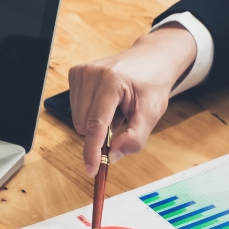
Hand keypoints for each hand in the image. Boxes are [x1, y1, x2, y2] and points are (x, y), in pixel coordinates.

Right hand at [69, 23, 196, 176]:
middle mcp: (92, 73)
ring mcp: (81, 72)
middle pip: (83, 125)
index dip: (92, 151)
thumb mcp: (151, 114)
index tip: (91, 170)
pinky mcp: (75, 73)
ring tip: (115, 108)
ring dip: (96, 122)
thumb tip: (112, 157)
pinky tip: (106, 102)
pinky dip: (91, 113)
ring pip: (77, 120)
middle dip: (100, 133)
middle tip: (121, 119)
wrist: (151, 58)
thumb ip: (134, 139)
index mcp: (112, 81)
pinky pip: (75, 109)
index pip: (95, 124)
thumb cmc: (152, 83)